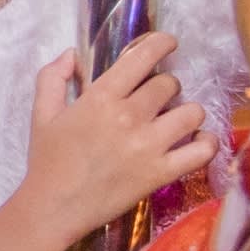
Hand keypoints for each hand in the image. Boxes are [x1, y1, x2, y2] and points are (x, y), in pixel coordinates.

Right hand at [22, 32, 215, 234]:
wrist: (54, 207)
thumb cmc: (47, 160)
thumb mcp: (42, 113)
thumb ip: (52, 77)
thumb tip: (72, 54)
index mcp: (100, 97)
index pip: (143, 57)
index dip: (161, 43)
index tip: (168, 43)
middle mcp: (129, 116)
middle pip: (169, 84)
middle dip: (165, 86)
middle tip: (156, 98)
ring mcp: (149, 146)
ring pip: (192, 112)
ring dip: (186, 111)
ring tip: (176, 119)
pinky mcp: (161, 173)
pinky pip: (201, 151)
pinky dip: (207, 143)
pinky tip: (199, 140)